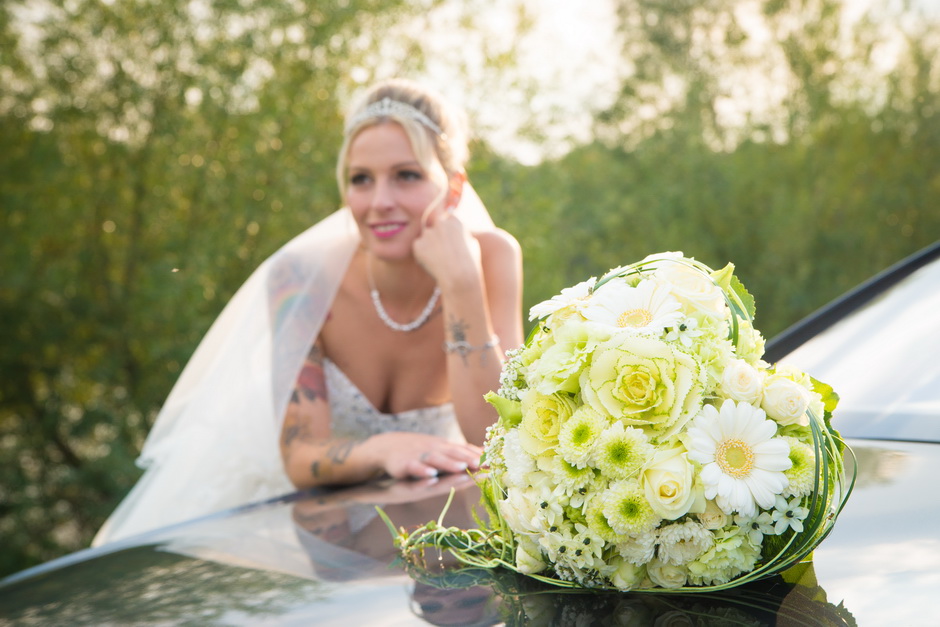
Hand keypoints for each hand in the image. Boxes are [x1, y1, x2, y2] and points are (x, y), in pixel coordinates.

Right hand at [368, 432, 482, 479]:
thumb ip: (457, 453)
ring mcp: (419, 456)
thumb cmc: (418, 451)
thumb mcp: (438, 451)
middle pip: (453, 454)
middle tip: (484, 464)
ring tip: (462, 468)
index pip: (463, 451)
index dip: (478, 456)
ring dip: (449, 464)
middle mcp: (433, 449)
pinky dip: (423, 471)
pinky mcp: (405, 464)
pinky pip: (415, 467)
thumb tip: (482, 453)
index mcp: (443, 447)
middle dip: (469, 459)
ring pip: (436, 459)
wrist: (387, 447)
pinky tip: (431, 475)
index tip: (494, 461)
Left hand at [412, 209, 482, 291]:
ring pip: (425, 237)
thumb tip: (459, 233)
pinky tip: (432, 264)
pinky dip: (421, 255)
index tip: (447, 240)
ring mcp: (428, 233)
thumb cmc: (470, 263)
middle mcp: (440, 223)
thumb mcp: (472, 243)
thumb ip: (462, 234)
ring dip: (428, 245)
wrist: (460, 277)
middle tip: (441, 251)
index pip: (445, 219)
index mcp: (455, 220)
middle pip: (433, 226)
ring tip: (439, 260)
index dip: (446, 231)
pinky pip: (418, 247)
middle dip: (435, 236)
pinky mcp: (418, 244)